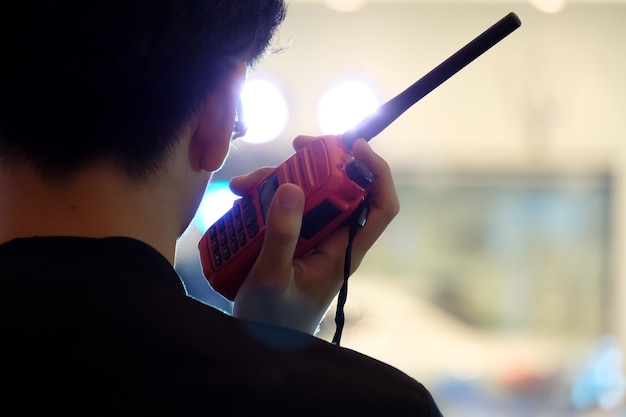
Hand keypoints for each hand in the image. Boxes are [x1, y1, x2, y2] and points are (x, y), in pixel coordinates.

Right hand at [230, 135, 398, 334]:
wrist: (256, 341)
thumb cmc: (271, 320)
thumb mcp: (271, 277)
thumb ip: (282, 235)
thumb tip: (291, 187)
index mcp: (343, 252)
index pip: (380, 207)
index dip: (377, 173)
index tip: (355, 147)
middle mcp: (333, 241)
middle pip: (340, 190)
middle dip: (318, 165)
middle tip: (295, 148)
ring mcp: (313, 239)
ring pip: (309, 195)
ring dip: (282, 180)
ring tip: (244, 184)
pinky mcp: (293, 240)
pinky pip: (287, 208)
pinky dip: (267, 196)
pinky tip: (241, 195)